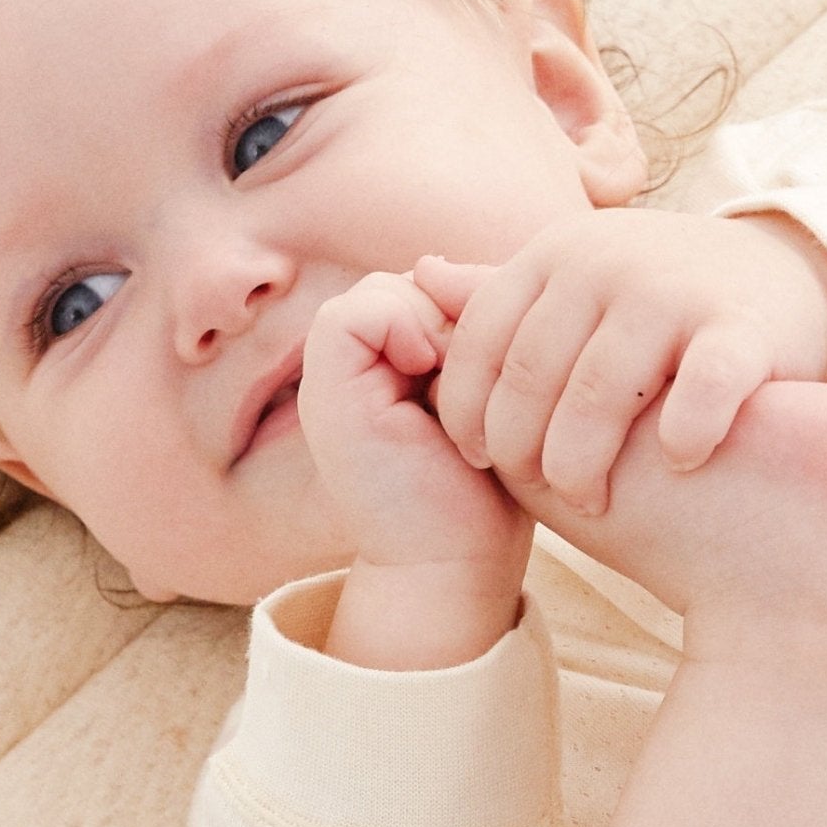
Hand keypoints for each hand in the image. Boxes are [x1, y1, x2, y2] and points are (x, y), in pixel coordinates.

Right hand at [296, 271, 532, 666]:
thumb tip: (440, 265)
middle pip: (414, 281)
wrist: (456, 561)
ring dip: (436, 327)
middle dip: (460, 315)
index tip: (502, 370)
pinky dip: (402, 331)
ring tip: (452, 385)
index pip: (435, 285)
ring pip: (388, 289)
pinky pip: (359, 312)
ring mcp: (334, 374)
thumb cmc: (489, 489)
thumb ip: (474, 327)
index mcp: (395, 363)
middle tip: (478, 378)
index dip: (475, 310)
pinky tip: (426, 377)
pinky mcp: (325, 386)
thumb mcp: (493, 389)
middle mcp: (358, 364)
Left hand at [415, 208, 826, 514]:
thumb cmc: (658, 300)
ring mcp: (676, 291)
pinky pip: (701, 394)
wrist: (787, 277)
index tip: (478, 463)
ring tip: (593, 503)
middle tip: (539, 495)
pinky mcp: (743, 328)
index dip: (467, 410)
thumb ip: (500, 291)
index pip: (481, 341)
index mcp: (556, 254)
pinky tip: (677, 464)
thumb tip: (418, 278)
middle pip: (534, 375)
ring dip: (587, 462)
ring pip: (603, 394)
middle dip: (524, 448)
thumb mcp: (576, 281)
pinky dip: (683, 437)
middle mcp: (607, 263)